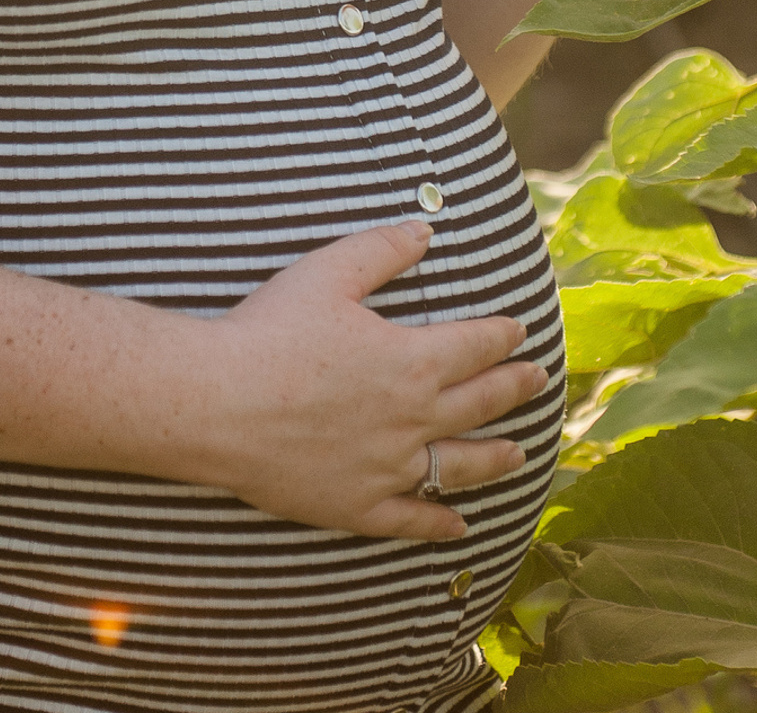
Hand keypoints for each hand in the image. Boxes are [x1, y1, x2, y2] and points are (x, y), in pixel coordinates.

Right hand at [202, 221, 547, 540]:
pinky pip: (411, 519)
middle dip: (512, 389)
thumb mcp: (328, 272)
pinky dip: (439, 522)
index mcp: (412, 360)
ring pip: (458, 466)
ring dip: (494, 458)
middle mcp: (413, 418)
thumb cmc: (271, 331)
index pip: (474, 346)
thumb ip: (382, 250)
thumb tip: (425, 230)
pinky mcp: (357, 505)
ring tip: (518, 453)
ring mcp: (388, 468)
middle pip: (479, 404)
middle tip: (536, 381)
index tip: (518, 331)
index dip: (501, 336)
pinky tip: (458, 525)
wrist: (220, 402)